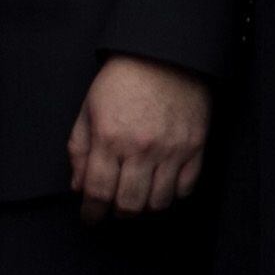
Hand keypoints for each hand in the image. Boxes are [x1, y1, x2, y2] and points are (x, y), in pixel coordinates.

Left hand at [66, 54, 212, 219]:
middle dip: (118, 214)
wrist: (163, 56)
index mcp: (109, 138)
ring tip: (137, 199)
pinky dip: (172, 195)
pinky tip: (161, 186)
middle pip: (130, 204)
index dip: (92, 213)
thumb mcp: (88, 109)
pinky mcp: (195, 148)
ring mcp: (171, 150)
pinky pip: (186, 188)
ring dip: (145, 208)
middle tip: (113, 210)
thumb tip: (78, 186)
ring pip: (159, 203)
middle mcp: (141, 148)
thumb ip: (79, 149)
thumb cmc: (121, 81)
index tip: (90, 219)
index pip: (98, 192)